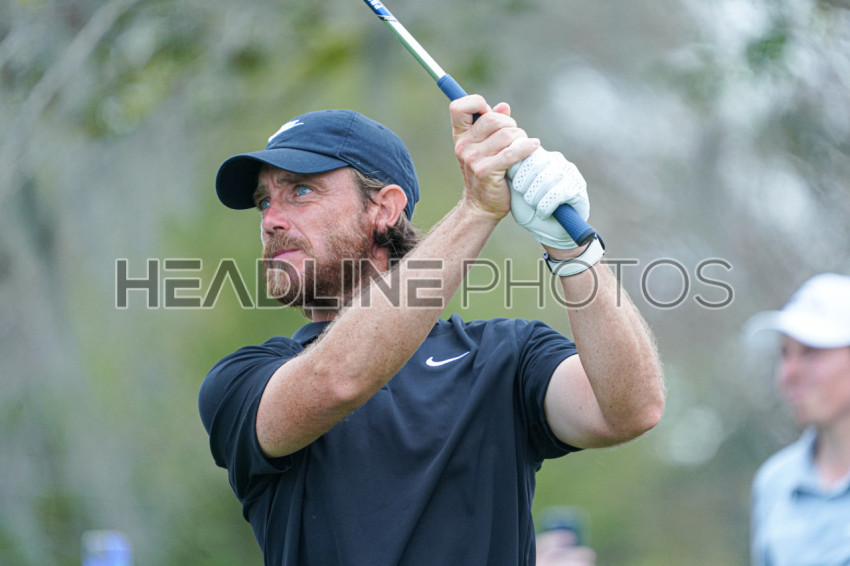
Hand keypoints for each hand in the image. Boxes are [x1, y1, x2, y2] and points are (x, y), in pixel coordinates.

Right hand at [449, 95, 539, 219]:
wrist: (482, 205)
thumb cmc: (487, 173)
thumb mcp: (485, 147)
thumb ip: (493, 125)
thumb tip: (503, 107)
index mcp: (460, 136)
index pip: (459, 107)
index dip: (477, 103)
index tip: (490, 113)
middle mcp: (463, 146)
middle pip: (493, 119)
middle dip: (511, 125)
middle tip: (516, 137)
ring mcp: (473, 159)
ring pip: (506, 135)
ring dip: (520, 138)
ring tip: (523, 146)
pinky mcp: (486, 171)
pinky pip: (511, 152)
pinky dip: (526, 147)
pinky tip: (534, 146)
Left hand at [508, 148, 589, 249]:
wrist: (548, 231)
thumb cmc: (530, 210)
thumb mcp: (515, 191)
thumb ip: (511, 174)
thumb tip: (507, 159)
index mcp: (540, 157)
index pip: (526, 153)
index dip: (518, 171)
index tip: (516, 188)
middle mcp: (557, 161)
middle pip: (535, 163)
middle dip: (525, 185)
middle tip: (525, 199)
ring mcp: (570, 173)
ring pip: (546, 179)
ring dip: (535, 198)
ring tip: (534, 207)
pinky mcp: (578, 188)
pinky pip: (558, 193)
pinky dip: (546, 206)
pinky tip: (543, 214)